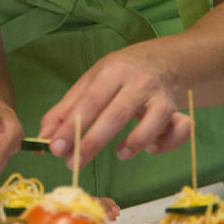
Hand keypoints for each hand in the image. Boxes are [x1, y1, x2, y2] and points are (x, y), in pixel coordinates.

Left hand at [39, 47, 190, 166]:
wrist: (161, 60)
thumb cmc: (117, 76)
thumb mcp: (89, 84)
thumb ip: (66, 111)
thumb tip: (43, 139)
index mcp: (111, 72)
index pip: (88, 102)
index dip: (71, 127)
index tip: (54, 148)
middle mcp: (138, 82)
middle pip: (116, 114)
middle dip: (93, 142)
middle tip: (73, 163)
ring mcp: (160, 96)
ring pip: (153, 121)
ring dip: (136, 142)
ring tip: (121, 154)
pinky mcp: (177, 110)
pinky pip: (180, 129)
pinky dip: (167, 143)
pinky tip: (150, 148)